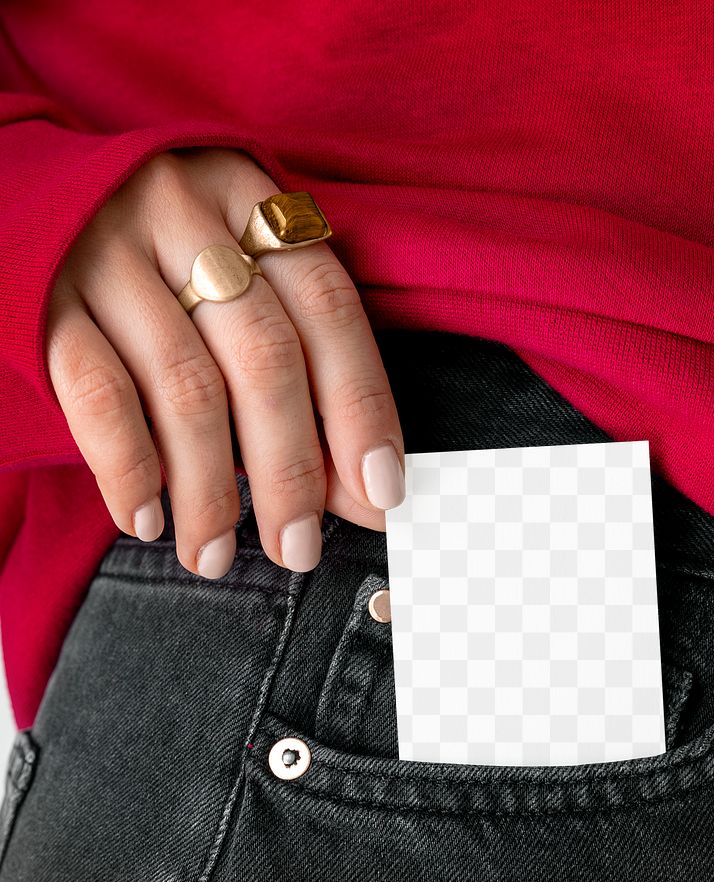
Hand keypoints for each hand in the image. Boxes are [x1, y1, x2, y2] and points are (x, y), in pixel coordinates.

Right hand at [44, 147, 404, 577]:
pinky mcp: (43, 296)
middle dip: (290, 472)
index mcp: (256, 206)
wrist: (39, 203)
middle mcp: (187, 218)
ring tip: (216, 554)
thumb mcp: (245, 286)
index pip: (331, 313)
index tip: (381, 491)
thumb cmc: (169, 262)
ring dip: (209, 491)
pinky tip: (147, 520)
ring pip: (186, 388)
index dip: (363, 409)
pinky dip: (129, 469)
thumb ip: (307, 378)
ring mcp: (110, 253)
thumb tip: (366, 493)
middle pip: (264, 360)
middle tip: (298, 547)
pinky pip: (98, 394)